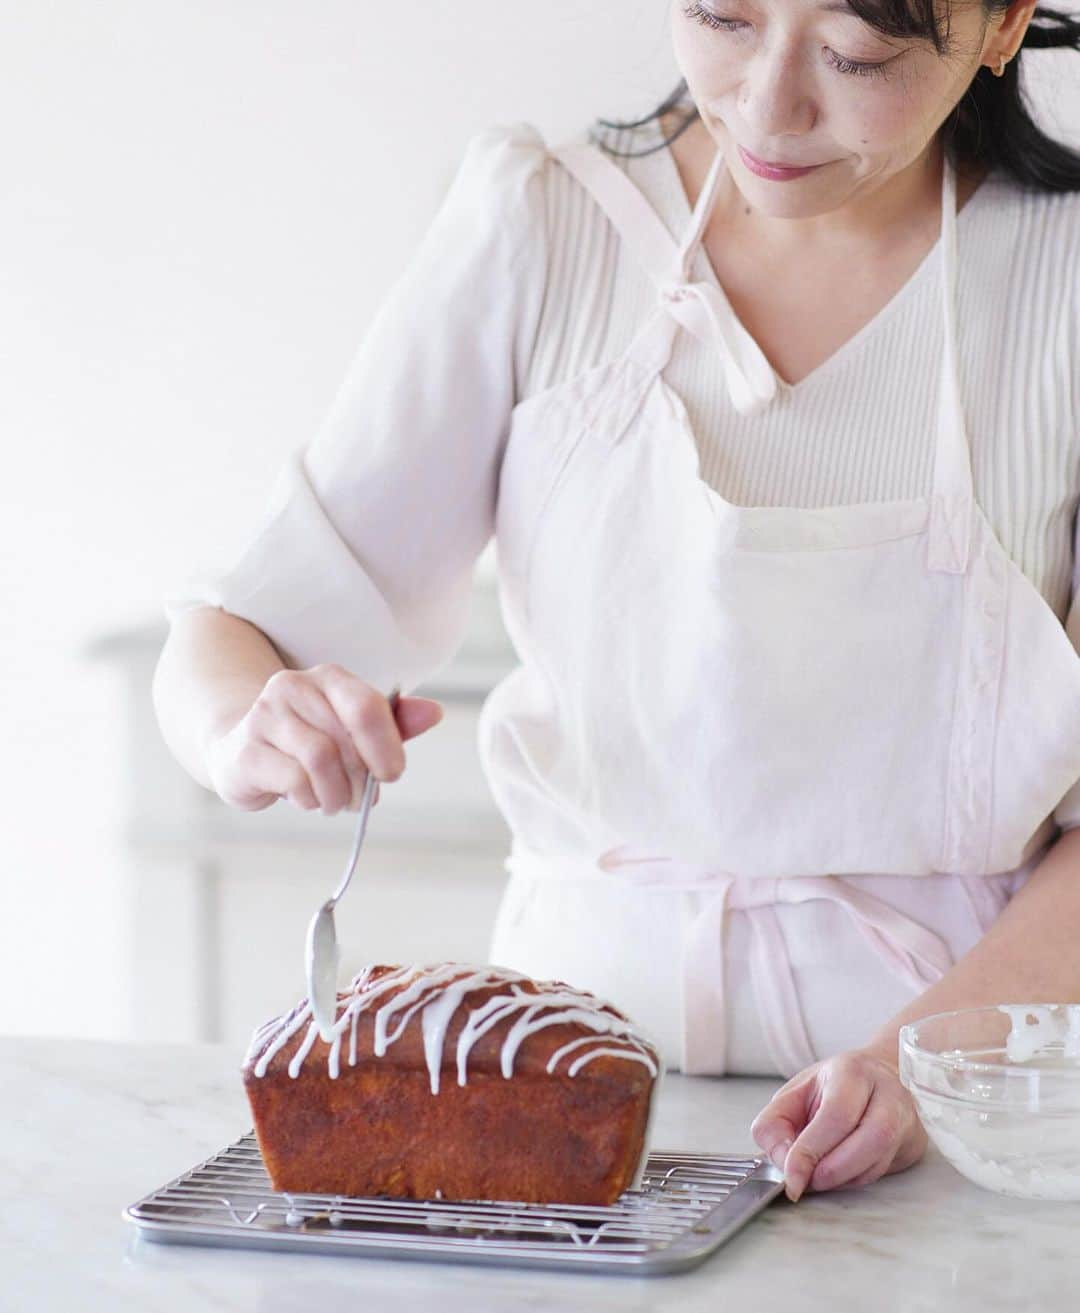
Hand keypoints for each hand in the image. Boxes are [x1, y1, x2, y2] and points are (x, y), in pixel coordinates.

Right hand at [205, 664, 443, 813]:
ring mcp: (264, 716)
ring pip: (320, 761)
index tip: (392, 774)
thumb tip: (434, 713)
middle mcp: (293, 687)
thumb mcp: (354, 730)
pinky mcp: (246, 751)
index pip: (367, 706)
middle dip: (361, 780)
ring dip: (337, 794)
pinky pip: (294, 781)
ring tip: (334, 802)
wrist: (243, 752)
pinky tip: (306, 798)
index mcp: (329, 678)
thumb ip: (394, 723)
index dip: (386, 746)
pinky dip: (310, 799)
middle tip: (360, 799)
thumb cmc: (310, 741)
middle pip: (346, 740)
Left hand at [749, 1048, 927, 1201]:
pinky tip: (838, 1175)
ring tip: (818, 1178)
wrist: (878, 1078)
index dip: (811, 1151)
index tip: (792, 1179)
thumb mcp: (794, 1094)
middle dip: (832, 1170)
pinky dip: (855, 1180)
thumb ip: (775, 1124)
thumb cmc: (832, 1087)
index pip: (835, 1115)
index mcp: (852, 1072)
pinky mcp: (913, 1143)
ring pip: (880, 1160)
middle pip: (870, 1139)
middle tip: (807, 1182)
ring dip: (843, 1180)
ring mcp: (906, 1118)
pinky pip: (884, 1171)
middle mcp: (888, 1092)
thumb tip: (782, 1162)